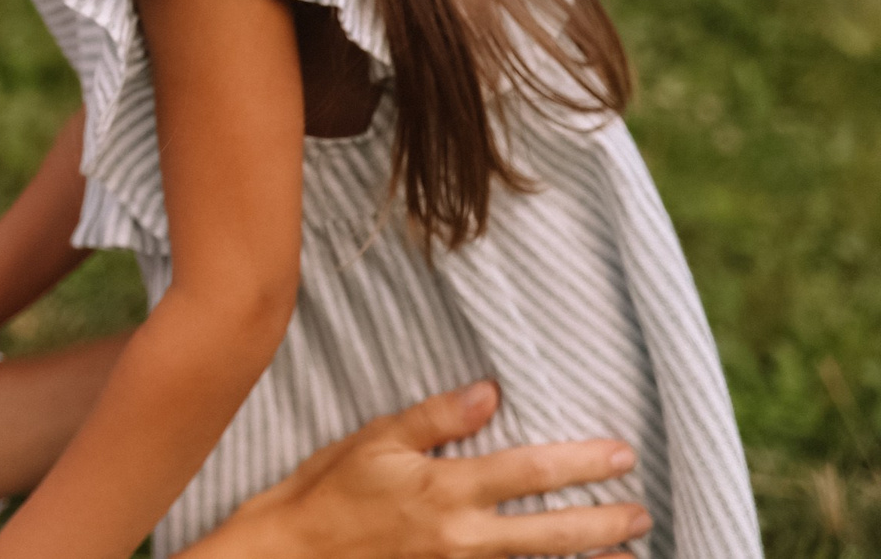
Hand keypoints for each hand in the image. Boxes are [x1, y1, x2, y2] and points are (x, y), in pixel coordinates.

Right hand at [209, 381, 651, 558]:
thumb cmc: (328, 490)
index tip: (621, 454)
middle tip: (642, 513)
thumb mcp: (374, 440)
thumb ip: (436, 418)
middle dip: (603, 523)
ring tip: (628, 554)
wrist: (291, 553)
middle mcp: (462, 536)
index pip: (529, 473)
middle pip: (551, 533)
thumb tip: (490, 392)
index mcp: (444, 489)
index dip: (581, 464)